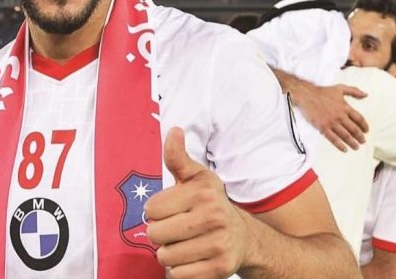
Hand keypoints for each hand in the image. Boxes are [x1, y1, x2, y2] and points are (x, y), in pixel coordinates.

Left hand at [146, 127, 248, 278]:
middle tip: (177, 228)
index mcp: (203, 193)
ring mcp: (218, 244)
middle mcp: (213, 217)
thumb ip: (178, 157)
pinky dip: (180, 269)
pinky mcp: (219, 268)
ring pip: (165, 257)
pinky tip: (193, 257)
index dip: (157, 212)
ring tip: (185, 243)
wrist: (243, 237)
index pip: (151, 210)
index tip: (172, 210)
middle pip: (155, 235)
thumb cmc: (211, 204)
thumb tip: (174, 130)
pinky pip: (178, 275)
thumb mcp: (196, 177)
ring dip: (170, 253)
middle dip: (161, 234)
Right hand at [274, 69, 367, 151]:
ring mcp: (331, 122)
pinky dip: (339, 145)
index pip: (359, 118)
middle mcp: (340, 116)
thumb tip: (365, 95)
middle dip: (360, 137)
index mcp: (345, 107)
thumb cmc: (323, 92)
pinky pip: (333, 139)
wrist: (307, 95)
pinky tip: (344, 149)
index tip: (366, 131)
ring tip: (356, 147)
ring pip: (345, 135)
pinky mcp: (323, 127)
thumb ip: (354, 91)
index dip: (364, 126)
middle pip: (354, 129)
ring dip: (352, 143)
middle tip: (363, 141)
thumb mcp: (340, 88)